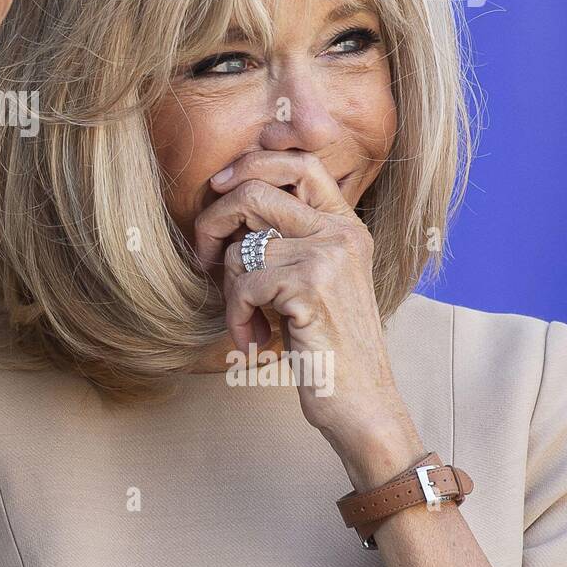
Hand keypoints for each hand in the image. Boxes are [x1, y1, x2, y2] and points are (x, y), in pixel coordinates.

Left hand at [193, 150, 421, 484]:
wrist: (361, 404)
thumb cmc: (326, 346)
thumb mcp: (314, 281)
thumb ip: (287, 239)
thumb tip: (227, 199)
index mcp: (346, 225)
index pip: (299, 162)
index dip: (251, 163)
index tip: (220, 185)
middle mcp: (342, 233)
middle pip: (255, 192)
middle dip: (213, 222)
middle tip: (204, 258)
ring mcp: (329, 257)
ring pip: (241, 247)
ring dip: (230, 290)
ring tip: (247, 320)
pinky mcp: (311, 286)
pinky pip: (243, 284)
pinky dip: (236, 317)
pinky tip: (254, 340)